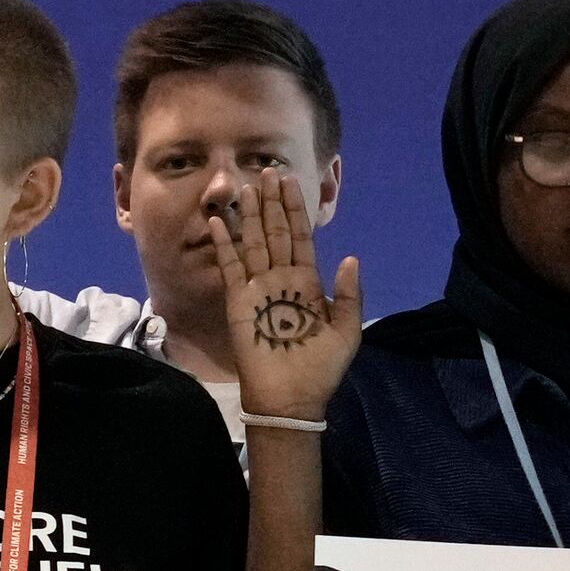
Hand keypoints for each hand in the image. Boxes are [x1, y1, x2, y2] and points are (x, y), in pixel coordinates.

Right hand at [212, 168, 360, 426]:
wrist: (291, 397)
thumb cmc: (321, 368)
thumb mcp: (347, 330)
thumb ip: (347, 294)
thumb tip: (349, 257)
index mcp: (308, 283)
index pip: (301, 237)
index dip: (296, 210)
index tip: (291, 182)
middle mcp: (282, 279)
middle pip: (276, 233)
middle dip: (273, 203)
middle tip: (267, 173)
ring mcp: (258, 288)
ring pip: (253, 243)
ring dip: (250, 216)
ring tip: (246, 189)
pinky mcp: (238, 301)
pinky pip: (230, 267)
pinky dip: (224, 244)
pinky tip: (219, 222)